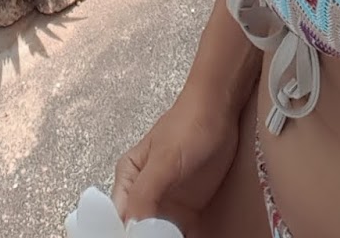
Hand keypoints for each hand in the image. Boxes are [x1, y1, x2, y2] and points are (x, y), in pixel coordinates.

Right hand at [112, 85, 239, 234]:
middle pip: (138, 231)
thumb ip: (145, 193)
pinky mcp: (188, 211)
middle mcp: (144, 195)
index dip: (125, 234)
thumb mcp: (164, 159)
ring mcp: (167, 205)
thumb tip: (131, 227)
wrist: (220, 113)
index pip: (119, 219)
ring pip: (158, 235)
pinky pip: (181, 236)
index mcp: (128, 180)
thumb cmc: (187, 127)